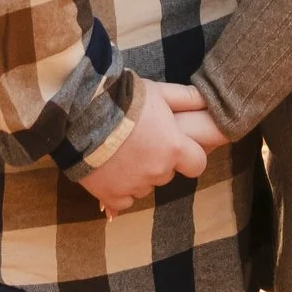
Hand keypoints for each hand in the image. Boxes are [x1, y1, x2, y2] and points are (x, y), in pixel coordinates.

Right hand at [77, 78, 224, 216]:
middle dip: (158, 162)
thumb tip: (208, 99)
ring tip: (119, 153)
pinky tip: (110, 172)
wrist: (83, 112)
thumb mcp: (158, 91)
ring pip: (144, 187)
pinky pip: (123, 201)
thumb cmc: (124, 99)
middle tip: (140, 142)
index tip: (176, 148)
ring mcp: (134, 186)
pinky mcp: (111, 195)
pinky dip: (119, 191)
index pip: (197, 164)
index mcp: (174, 148)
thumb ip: (185, 98)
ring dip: (138, 175)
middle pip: (166, 174)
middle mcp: (158, 171)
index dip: (188, 157)